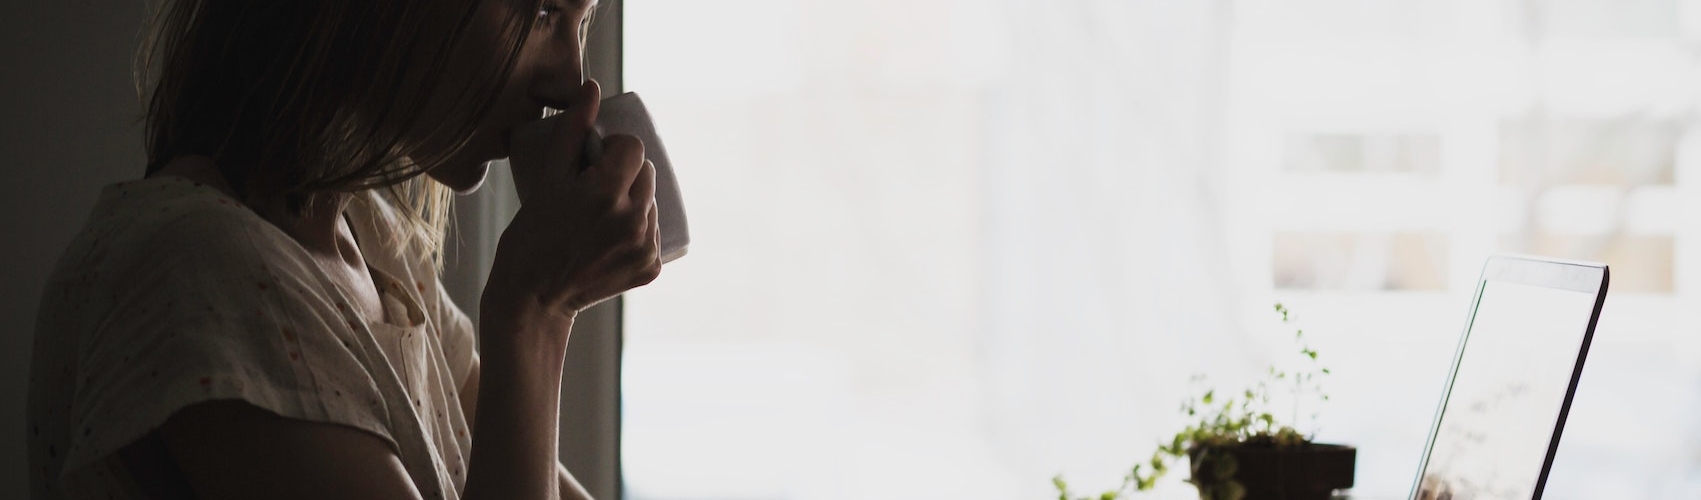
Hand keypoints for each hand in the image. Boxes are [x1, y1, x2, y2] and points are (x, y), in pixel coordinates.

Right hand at [485, 79, 660, 325]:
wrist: (533, 298)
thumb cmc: (530, 236)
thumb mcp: (546, 180)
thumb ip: (571, 132)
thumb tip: (592, 89)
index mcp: (606, 194)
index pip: (634, 147)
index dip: (614, 149)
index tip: (594, 162)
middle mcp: (633, 220)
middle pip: (647, 173)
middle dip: (625, 174)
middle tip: (594, 190)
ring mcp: (645, 247)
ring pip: (652, 202)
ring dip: (633, 201)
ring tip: (600, 216)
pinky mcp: (651, 268)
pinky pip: (653, 233)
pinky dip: (637, 230)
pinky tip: (610, 238)